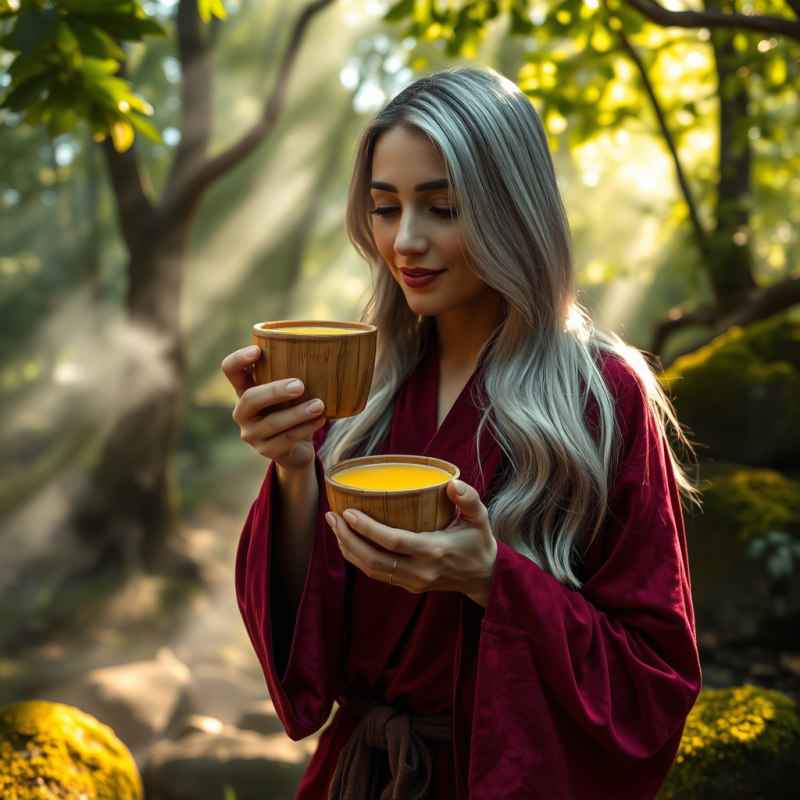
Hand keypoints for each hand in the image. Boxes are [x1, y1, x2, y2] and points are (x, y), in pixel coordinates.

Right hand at [222, 345, 325, 470]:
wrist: (295, 448)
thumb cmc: (290, 409)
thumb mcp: (286, 391)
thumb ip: (290, 372)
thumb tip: (318, 346)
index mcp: (244, 389)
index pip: (230, 370)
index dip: (239, 359)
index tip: (258, 350)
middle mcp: (242, 412)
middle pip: (251, 399)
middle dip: (275, 391)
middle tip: (300, 385)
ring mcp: (252, 434)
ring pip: (273, 422)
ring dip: (298, 413)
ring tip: (320, 405)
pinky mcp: (266, 451)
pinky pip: (287, 439)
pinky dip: (306, 428)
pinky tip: (320, 419)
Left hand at [325, 479, 496, 607]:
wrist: (485, 577)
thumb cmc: (479, 541)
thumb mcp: (480, 518)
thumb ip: (469, 499)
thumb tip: (452, 484)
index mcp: (435, 551)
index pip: (393, 541)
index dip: (367, 528)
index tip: (348, 511)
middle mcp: (421, 571)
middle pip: (374, 560)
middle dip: (348, 538)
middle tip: (332, 516)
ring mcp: (413, 582)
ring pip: (371, 570)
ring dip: (349, 549)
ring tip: (334, 526)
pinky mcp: (409, 586)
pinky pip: (377, 575)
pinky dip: (358, 560)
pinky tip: (348, 542)